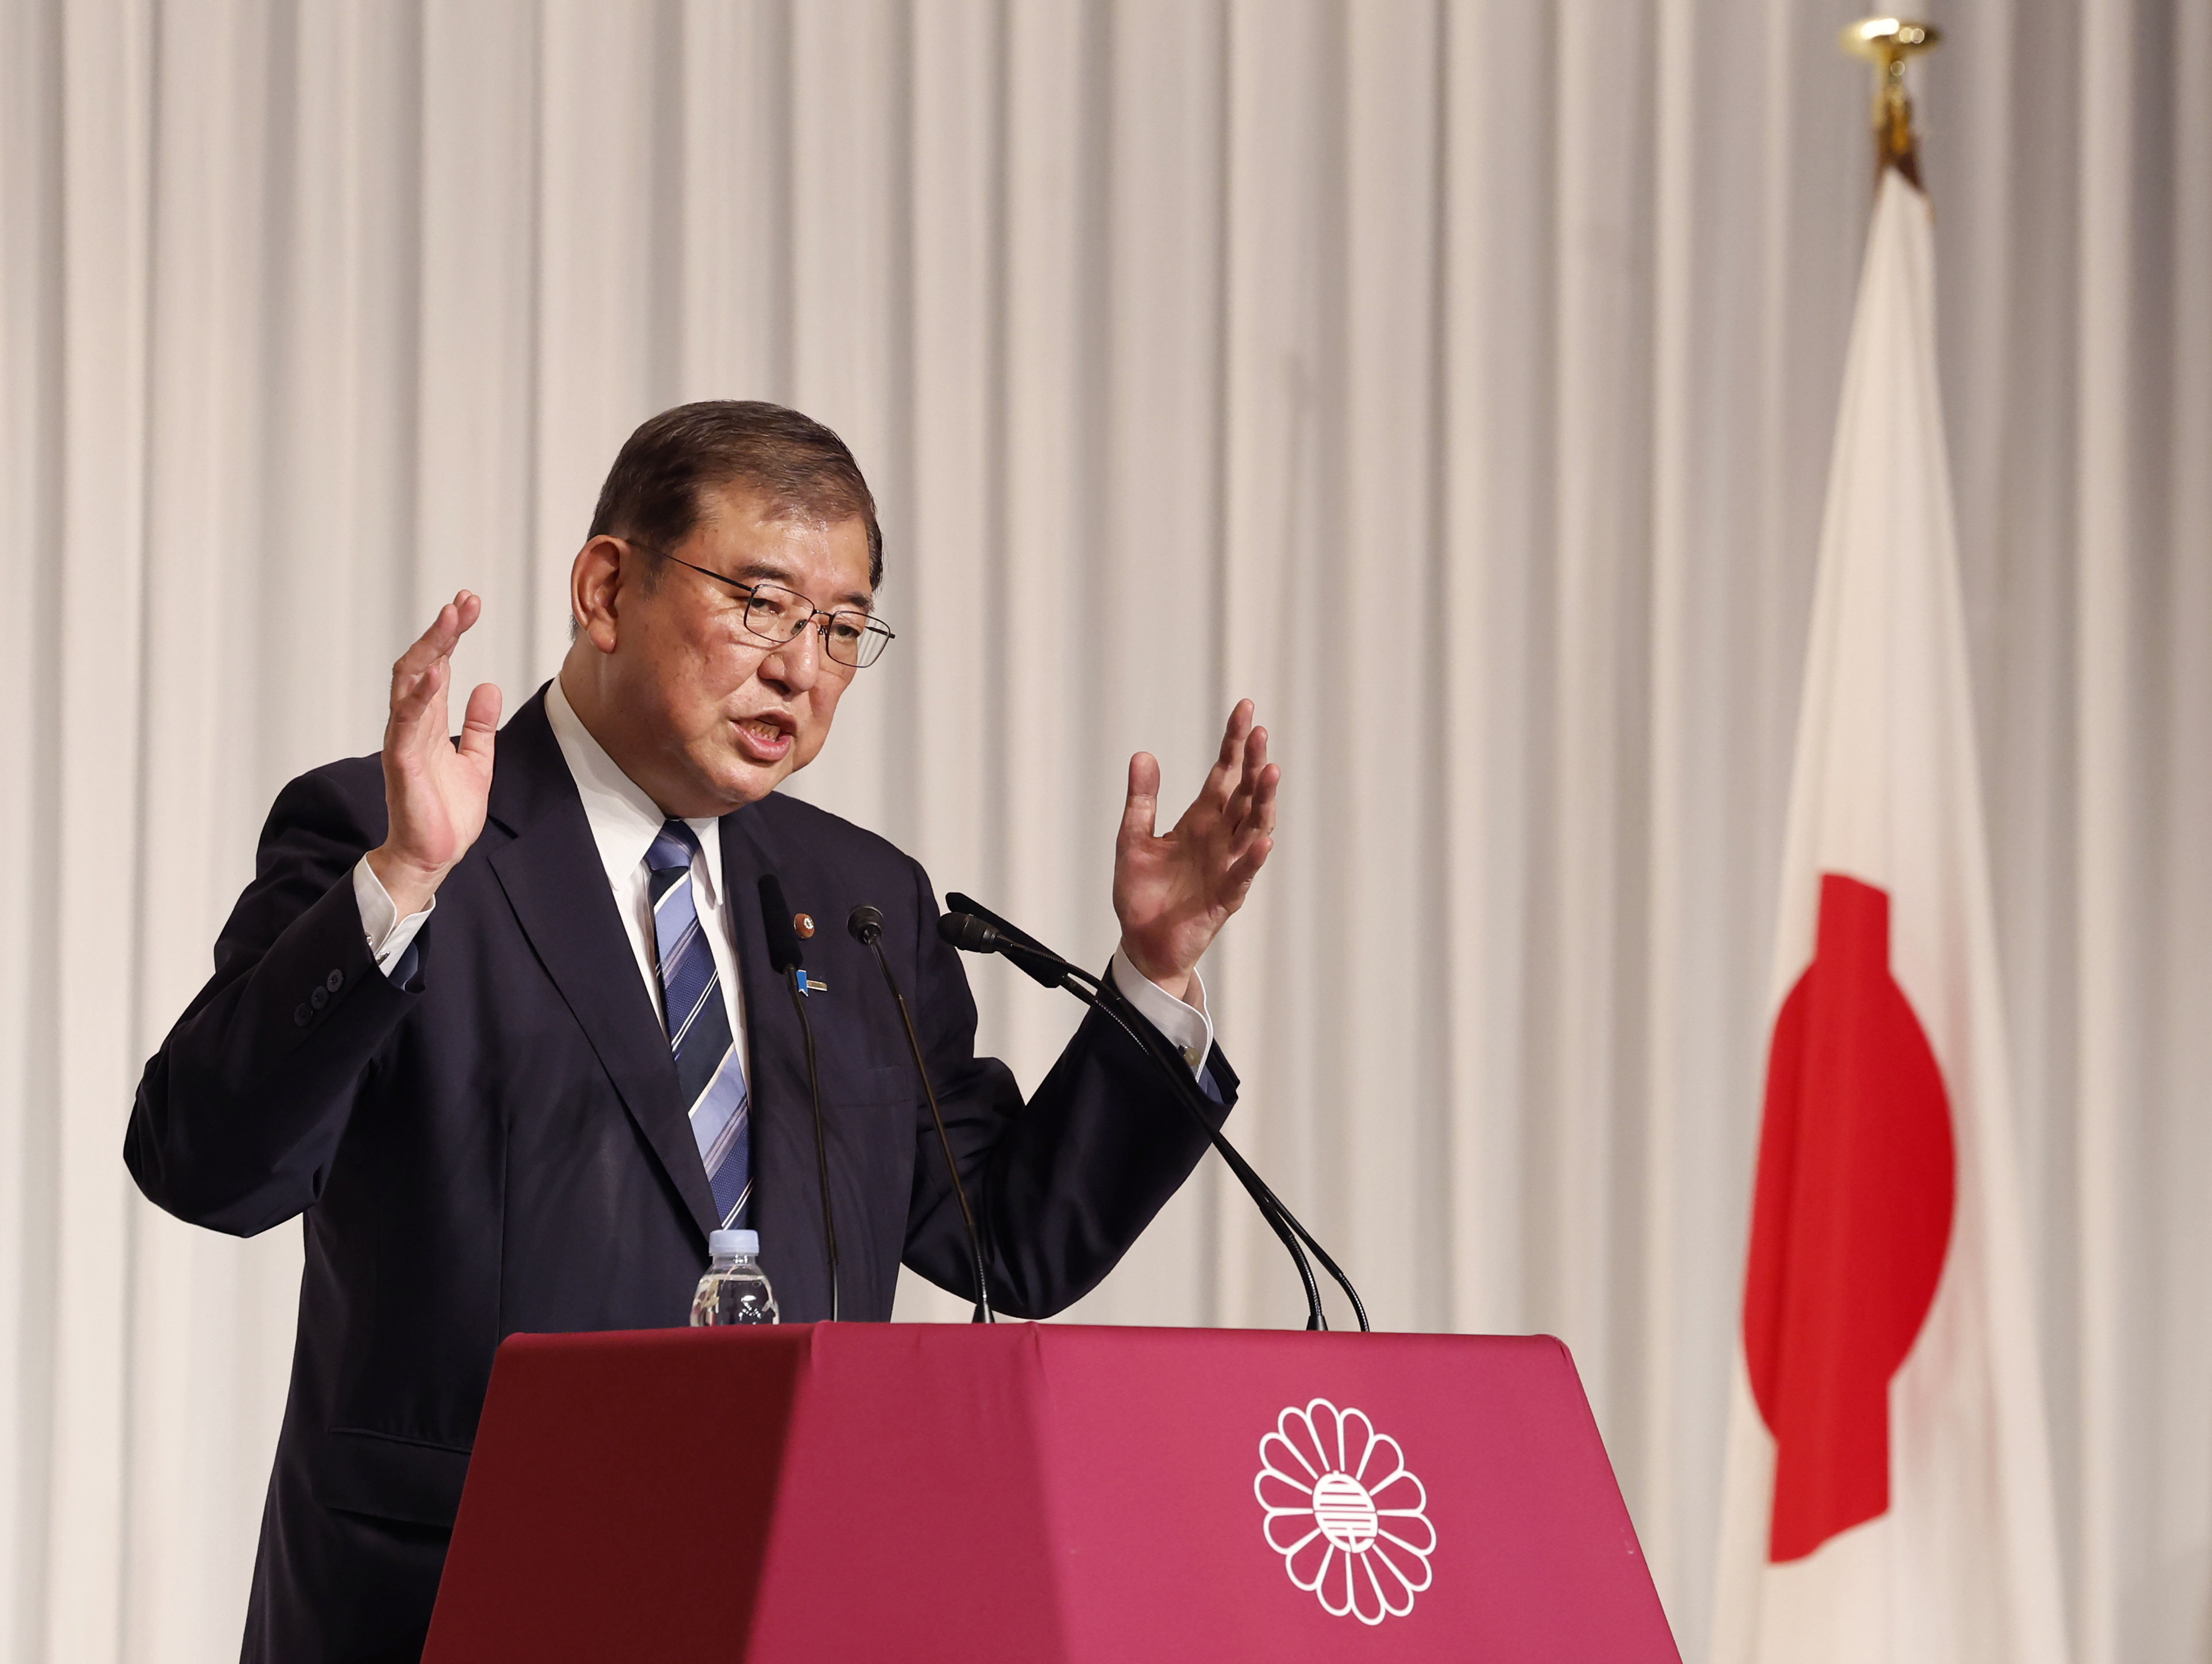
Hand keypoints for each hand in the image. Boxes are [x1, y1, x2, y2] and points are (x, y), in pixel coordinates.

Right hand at [366, 592, 501, 917]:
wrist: (434, 855)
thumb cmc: (447, 812)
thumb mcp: (477, 760)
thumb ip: (479, 725)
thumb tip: (489, 686)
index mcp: (429, 722)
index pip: (438, 666)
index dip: (451, 635)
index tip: (468, 605)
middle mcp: (412, 724)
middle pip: (420, 664)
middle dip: (440, 632)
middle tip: (462, 603)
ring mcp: (404, 741)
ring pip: (409, 684)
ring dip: (429, 650)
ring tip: (449, 621)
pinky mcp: (402, 762)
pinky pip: (407, 722)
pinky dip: (420, 695)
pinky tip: (436, 671)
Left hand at [1113, 700, 1279, 1002]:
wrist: (1141, 943)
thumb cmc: (1142, 894)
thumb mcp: (1132, 839)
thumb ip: (1141, 800)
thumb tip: (1143, 755)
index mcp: (1200, 820)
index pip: (1224, 774)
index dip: (1234, 743)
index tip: (1245, 709)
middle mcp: (1219, 839)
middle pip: (1244, 794)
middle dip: (1253, 763)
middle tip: (1260, 732)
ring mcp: (1226, 866)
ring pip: (1252, 828)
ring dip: (1262, 802)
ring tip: (1269, 772)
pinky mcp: (1224, 897)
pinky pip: (1241, 875)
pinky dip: (1252, 858)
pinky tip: (1262, 839)